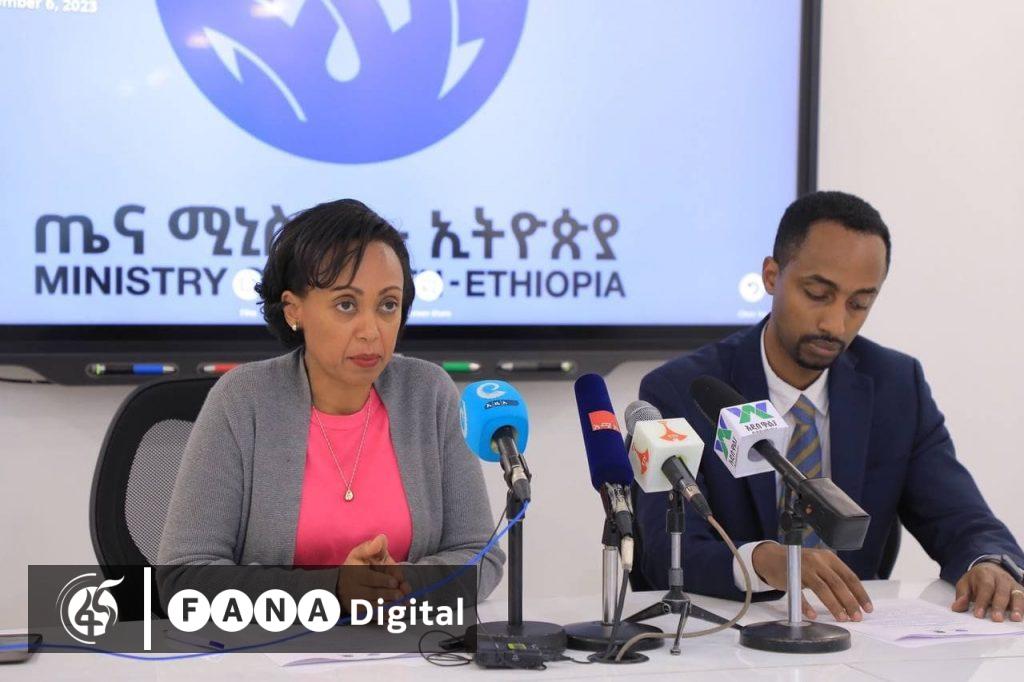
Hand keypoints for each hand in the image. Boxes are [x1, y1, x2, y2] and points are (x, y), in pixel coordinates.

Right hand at [335, 534, 410, 610]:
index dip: (384, 580)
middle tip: (402, 594)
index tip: (396, 581)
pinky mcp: (359, 613)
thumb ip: (372, 547)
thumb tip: (381, 539)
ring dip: (391, 607)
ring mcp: (356, 603)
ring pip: (374, 607)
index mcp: (355, 573)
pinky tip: (397, 614)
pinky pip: (372, 617)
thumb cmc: (357, 565)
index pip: (370, 578)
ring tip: (404, 604)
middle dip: (390, 594)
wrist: (342, 583)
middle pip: (374, 594)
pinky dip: (385, 616)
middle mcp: (353, 590)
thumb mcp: (361, 552)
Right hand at [752, 542, 872, 621]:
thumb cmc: (800, 564)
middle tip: (856, 617)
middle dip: (849, 602)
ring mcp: (803, 568)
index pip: (849, 576)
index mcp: (828, 557)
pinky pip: (800, 594)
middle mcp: (817, 561)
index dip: (860, 594)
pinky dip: (807, 606)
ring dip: (834, 605)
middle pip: (837, 583)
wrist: (771, 557)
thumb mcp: (819, 564)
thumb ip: (834, 576)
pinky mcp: (789, 577)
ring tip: (841, 618)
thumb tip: (853, 600)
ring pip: (822, 589)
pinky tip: (813, 616)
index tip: (867, 608)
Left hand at [951, 562, 1023, 622]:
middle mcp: (1001, 578)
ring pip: (1017, 594)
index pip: (985, 587)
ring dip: (1017, 607)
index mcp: (985, 574)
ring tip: (1015, 618)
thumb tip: (957, 607)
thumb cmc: (976, 580)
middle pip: (1002, 592)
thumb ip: (962, 596)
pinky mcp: (1021, 591)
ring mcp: (1013, 584)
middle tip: (996, 619)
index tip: (978, 615)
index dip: (982, 601)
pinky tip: (1022, 617)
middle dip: (999, 606)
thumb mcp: (965, 584)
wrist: (990, 569)